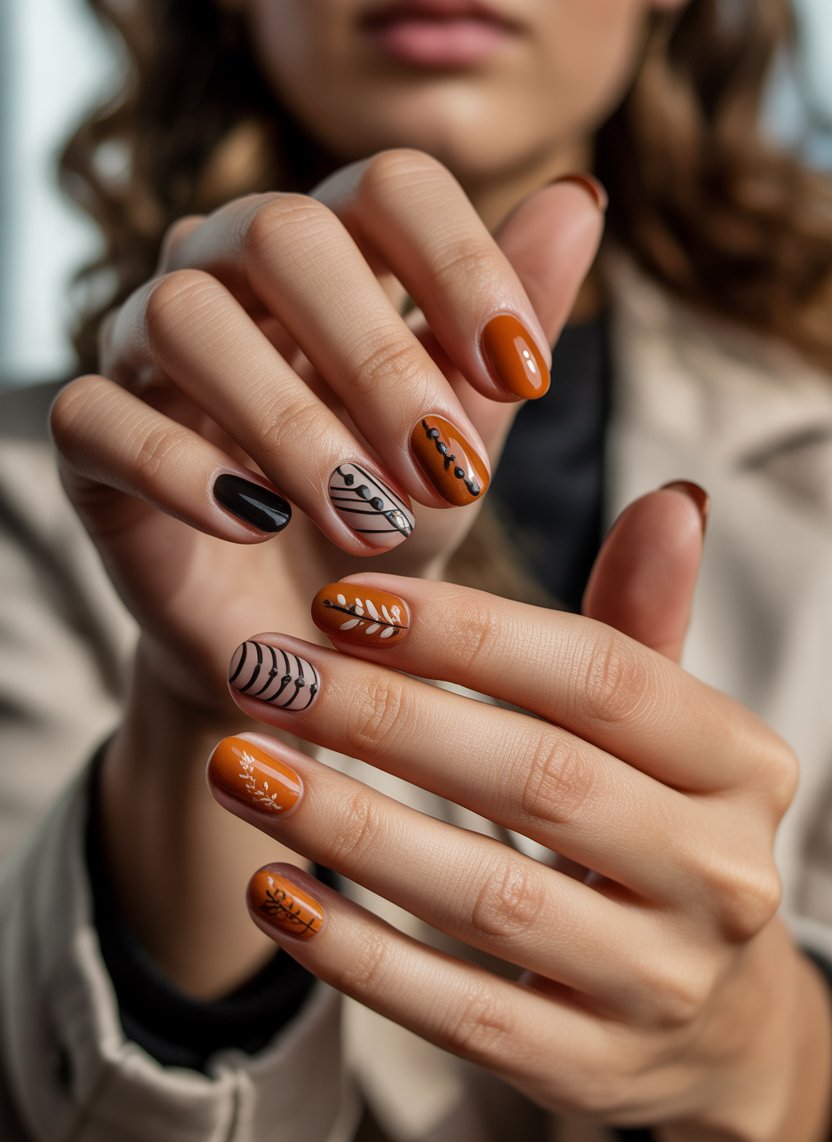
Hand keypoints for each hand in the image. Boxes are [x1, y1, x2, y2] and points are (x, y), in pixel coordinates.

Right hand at [50, 152, 602, 712]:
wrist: (301, 637)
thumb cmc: (387, 519)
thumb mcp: (465, 433)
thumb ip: (510, 328)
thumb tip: (580, 201)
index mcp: (330, 254)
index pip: (383, 184)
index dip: (459, 263)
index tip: (524, 374)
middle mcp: (224, 274)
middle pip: (279, 232)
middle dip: (377, 357)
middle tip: (445, 472)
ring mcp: (142, 353)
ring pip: (180, 316)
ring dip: (288, 422)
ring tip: (365, 519)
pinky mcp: (90, 444)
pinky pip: (96, 416)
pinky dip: (180, 470)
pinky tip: (256, 525)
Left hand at [208, 488, 830, 1141]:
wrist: (721, 1021)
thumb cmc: (665, 832)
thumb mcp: (673, 733)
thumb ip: (647, 624)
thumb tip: (673, 497)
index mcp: (744, 765)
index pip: (602, 678)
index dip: (466, 634)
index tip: (339, 600)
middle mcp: (721, 876)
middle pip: (536, 778)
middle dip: (383, 717)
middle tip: (262, 670)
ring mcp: (661, 987)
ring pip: (489, 897)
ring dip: (347, 825)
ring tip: (237, 764)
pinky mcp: (590, 1071)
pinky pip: (459, 1011)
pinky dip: (357, 953)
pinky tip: (273, 889)